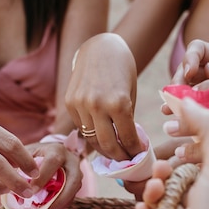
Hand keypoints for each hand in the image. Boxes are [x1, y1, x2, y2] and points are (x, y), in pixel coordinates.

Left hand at [25, 142, 82, 208]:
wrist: (52, 150)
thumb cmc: (36, 153)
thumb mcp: (28, 153)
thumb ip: (20, 165)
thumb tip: (9, 186)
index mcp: (57, 150)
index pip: (53, 162)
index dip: (43, 178)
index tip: (30, 192)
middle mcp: (71, 161)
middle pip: (72, 181)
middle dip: (58, 198)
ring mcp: (77, 173)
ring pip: (74, 191)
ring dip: (59, 205)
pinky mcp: (76, 183)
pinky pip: (71, 197)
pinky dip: (59, 206)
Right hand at [65, 33, 143, 160]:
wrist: (100, 47)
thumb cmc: (122, 70)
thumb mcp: (131, 94)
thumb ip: (128, 119)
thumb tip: (129, 145)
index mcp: (118, 102)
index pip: (127, 138)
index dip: (134, 151)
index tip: (138, 156)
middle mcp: (97, 104)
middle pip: (107, 145)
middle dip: (119, 157)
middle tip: (126, 161)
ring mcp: (80, 104)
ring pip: (91, 139)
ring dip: (104, 150)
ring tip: (114, 153)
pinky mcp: (69, 102)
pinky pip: (81, 127)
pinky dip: (91, 135)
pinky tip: (100, 138)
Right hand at [136, 98, 208, 208]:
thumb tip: (189, 99)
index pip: (203, 153)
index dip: (186, 140)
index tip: (168, 125)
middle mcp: (208, 202)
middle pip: (178, 174)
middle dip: (165, 169)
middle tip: (161, 169)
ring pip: (161, 195)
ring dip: (154, 190)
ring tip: (155, 192)